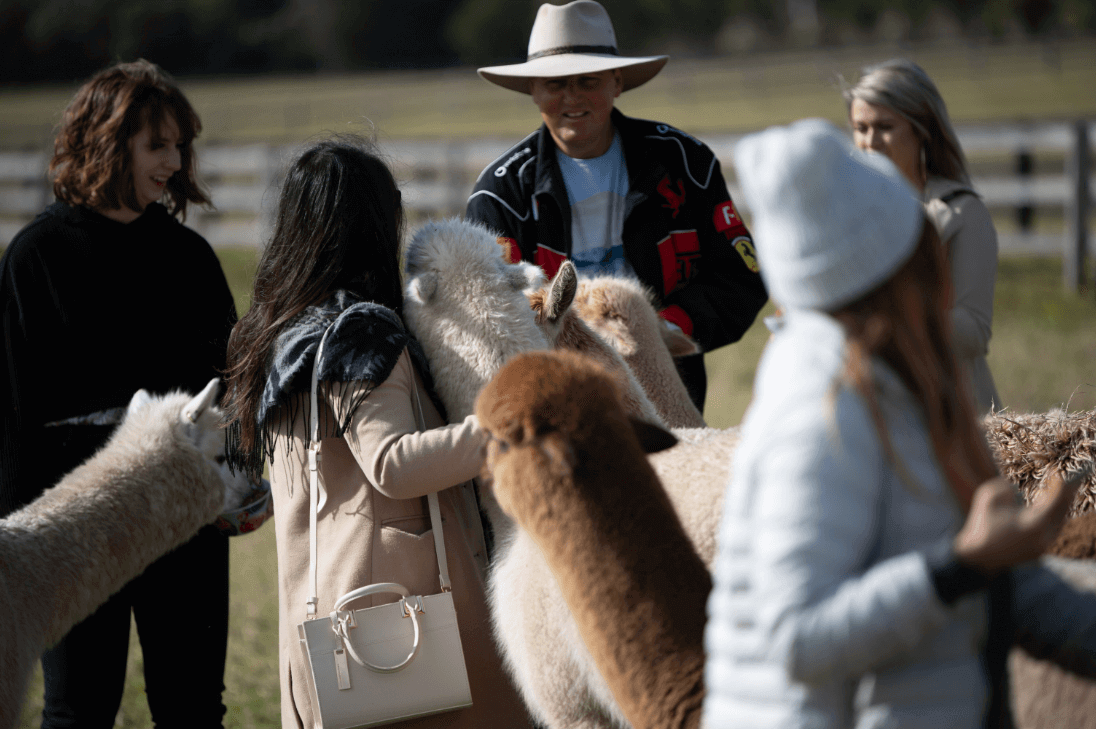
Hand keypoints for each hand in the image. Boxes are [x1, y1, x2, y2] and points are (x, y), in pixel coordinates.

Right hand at [953, 469, 1084, 574]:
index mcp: (1034, 524)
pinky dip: (1052, 519)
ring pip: (1058, 523)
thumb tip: (1014, 488)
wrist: (976, 558)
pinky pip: (1051, 532)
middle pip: (1062, 512)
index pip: (1055, 501)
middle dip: (1065, 496)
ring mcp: (1042, 547)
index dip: (1060, 486)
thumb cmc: (980, 526)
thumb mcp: (987, 499)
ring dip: (1059, 508)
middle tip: (1068, 481)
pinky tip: (1048, 510)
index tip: (1060, 473)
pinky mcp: (1038, 553)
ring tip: (1061, 493)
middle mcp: (1043, 538)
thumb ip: (1003, 487)